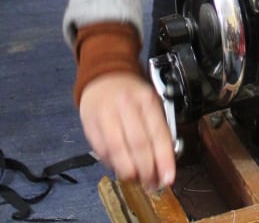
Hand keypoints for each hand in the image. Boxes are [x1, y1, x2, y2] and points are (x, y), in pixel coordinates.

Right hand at [79, 72, 176, 190]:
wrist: (104, 75)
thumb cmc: (131, 93)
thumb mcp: (152, 102)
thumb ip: (159, 129)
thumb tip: (165, 162)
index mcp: (146, 99)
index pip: (158, 133)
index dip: (164, 159)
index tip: (168, 177)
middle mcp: (126, 106)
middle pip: (139, 145)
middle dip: (147, 171)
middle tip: (153, 184)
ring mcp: (106, 115)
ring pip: (118, 151)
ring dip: (130, 172)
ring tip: (138, 180)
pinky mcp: (90, 125)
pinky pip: (102, 151)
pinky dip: (113, 165)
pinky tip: (120, 168)